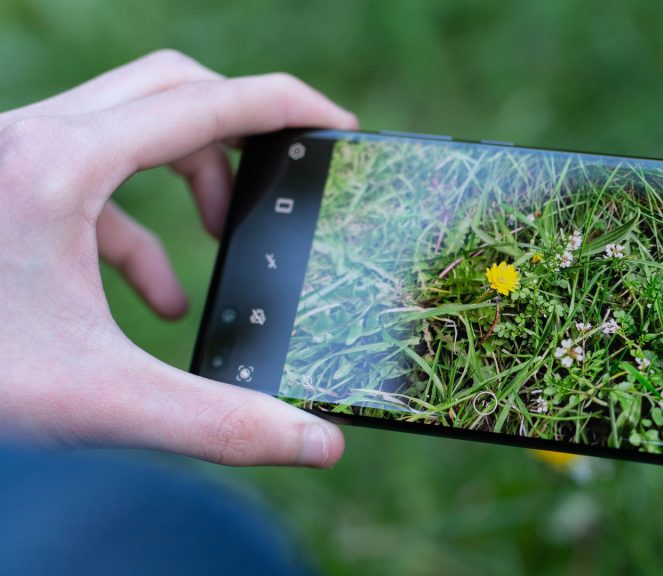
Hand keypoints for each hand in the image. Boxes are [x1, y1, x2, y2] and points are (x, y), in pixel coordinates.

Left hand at [0, 50, 354, 466]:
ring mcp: (10, 158)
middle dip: (236, 136)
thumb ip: (221, 424)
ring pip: (127, 130)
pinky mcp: (1, 188)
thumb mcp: (101, 399)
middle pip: (169, 90)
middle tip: (277, 181)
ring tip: (219, 247)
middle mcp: (33, 139)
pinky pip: (87, 179)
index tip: (336, 126)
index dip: (285, 107)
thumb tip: (319, 444)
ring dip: (186, 183)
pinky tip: (151, 300)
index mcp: (64, 165)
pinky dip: (136, 227)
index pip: (206, 104)